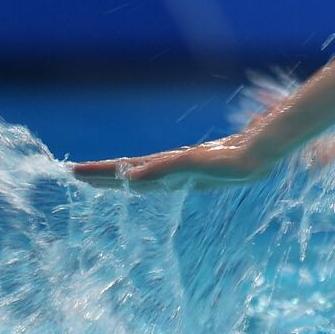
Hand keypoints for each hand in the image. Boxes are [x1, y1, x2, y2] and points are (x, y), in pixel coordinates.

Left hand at [70, 133, 270, 190]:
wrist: (263, 156)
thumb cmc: (232, 160)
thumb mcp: (195, 162)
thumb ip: (164, 169)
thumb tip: (131, 177)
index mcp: (165, 173)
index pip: (124, 173)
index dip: (98, 172)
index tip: (72, 171)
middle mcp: (170, 174)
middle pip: (128, 175)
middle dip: (101, 176)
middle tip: (73, 173)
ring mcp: (182, 170)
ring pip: (142, 173)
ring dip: (120, 173)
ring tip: (102, 174)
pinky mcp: (194, 163)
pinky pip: (159, 167)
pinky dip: (144, 169)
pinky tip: (145, 169)